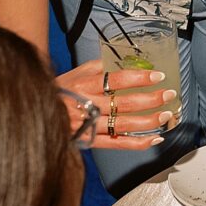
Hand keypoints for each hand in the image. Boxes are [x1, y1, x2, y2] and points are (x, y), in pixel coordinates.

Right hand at [59, 61, 177, 147]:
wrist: (37, 112)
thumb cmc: (59, 92)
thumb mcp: (74, 74)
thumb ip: (97, 67)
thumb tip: (122, 62)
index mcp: (82, 85)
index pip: (115, 79)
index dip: (138, 77)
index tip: (157, 75)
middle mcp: (86, 106)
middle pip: (123, 103)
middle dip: (150, 99)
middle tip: (168, 94)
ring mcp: (88, 126)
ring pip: (123, 124)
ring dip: (148, 121)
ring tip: (166, 115)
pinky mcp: (90, 142)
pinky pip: (118, 144)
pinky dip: (138, 143)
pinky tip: (155, 139)